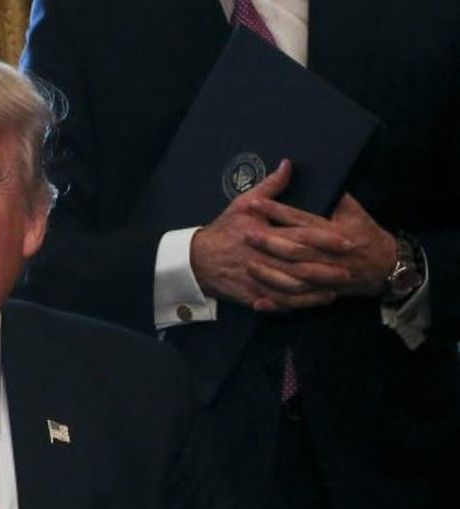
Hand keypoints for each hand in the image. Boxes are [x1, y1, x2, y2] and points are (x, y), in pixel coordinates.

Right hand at [190, 159, 338, 311]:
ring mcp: (258, 279)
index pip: (301, 235)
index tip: (348, 240)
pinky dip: (298, 304)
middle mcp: (263, 258)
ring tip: (337, 287)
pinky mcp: (253, 294)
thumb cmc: (223, 230)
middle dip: (327, 268)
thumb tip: (288, 165)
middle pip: (301, 265)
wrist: (197, 259)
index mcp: (264, 233)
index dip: (326, 239)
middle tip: (351, 269)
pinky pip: (279, 302)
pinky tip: (314, 301)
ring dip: (316, 289)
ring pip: (292, 287)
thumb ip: (270, 187)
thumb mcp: (243, 204)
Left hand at [244, 193, 397, 307]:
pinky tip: (258, 303)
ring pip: (293, 277)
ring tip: (248, 265)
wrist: (385, 268)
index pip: (301, 220)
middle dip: (270, 242)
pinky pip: (296, 301)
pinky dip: (277, 304)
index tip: (256, 204)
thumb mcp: (355, 213)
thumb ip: (336, 197)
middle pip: (295, 248)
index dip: (278, 212)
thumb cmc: (366, 235)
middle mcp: (328, 256)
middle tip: (246, 234)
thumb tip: (320, 179)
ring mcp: (324, 278)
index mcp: (334, 233)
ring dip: (270, 273)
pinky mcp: (319, 294)